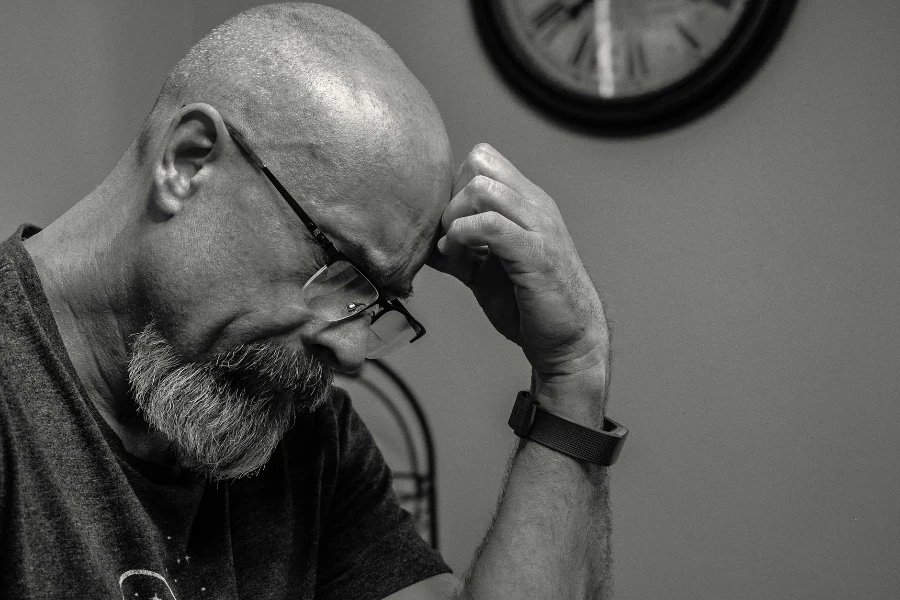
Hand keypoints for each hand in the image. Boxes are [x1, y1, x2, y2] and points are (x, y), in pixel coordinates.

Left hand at [429, 144, 609, 413]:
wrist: (570, 340)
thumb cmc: (530, 304)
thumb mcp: (487, 269)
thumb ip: (460, 249)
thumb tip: (422, 243)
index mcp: (527, 202)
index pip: (483, 159)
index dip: (454, 186)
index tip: (448, 226)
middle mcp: (535, 206)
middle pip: (479, 164)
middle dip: (451, 198)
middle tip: (448, 238)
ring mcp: (538, 227)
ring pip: (481, 189)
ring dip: (454, 218)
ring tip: (453, 251)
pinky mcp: (536, 254)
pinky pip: (490, 225)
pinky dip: (462, 238)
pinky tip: (459, 261)